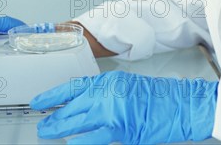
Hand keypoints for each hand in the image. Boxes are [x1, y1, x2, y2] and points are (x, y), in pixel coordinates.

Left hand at [30, 70, 217, 143]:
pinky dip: (80, 142)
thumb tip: (84, 109)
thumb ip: (105, 96)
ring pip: (78, 122)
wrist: (180, 104)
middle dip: (54, 116)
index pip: (74, 87)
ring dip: (61, 129)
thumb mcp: (126, 87)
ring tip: (48, 133)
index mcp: (109, 81)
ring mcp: (113, 111)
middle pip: (73, 106)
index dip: (53, 95)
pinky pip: (94, 138)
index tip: (39, 101)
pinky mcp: (121, 129)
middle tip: (42, 124)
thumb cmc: (158, 97)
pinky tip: (70, 143)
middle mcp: (108, 93)